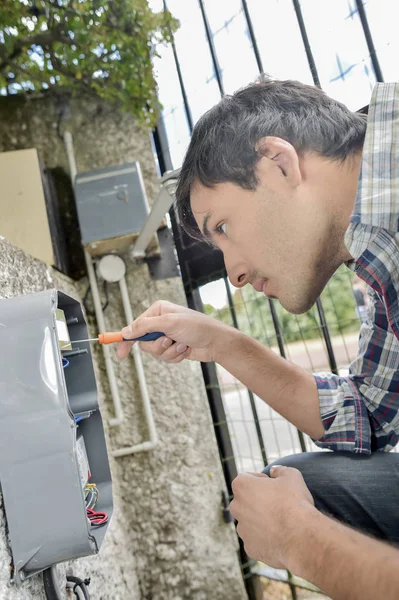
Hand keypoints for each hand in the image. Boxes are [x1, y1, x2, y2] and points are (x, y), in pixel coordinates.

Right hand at [116, 300, 234, 362]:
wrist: (215, 342)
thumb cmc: (196, 327)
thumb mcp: (169, 323)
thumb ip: (145, 326)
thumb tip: (126, 331)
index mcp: (158, 311)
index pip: (135, 326)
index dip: (127, 339)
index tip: (120, 354)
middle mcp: (160, 322)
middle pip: (144, 342)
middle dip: (157, 346)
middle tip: (169, 341)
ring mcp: (167, 336)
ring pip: (155, 352)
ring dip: (169, 352)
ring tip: (182, 344)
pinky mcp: (173, 348)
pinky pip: (165, 358)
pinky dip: (175, 356)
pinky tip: (186, 349)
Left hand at [229, 466, 314, 568]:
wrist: (300, 536)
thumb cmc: (295, 503)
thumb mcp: (292, 476)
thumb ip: (280, 470)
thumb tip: (274, 471)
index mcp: (242, 486)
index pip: (246, 477)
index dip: (261, 480)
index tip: (274, 486)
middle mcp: (236, 507)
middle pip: (244, 501)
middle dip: (257, 501)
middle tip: (277, 504)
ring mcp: (242, 530)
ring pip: (249, 522)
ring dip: (260, 521)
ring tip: (281, 523)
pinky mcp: (250, 548)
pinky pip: (256, 540)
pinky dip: (265, 539)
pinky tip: (281, 537)